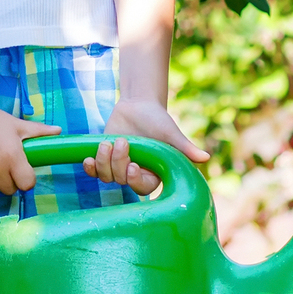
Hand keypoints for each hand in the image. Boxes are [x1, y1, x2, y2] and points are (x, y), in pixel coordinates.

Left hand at [86, 99, 209, 195]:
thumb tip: (205, 157)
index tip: (131, 166)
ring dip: (103, 161)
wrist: (137, 105)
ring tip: (107, 142)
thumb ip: (185, 147)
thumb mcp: (170, 132)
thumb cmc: (158, 119)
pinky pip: (94, 171)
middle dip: (118, 163)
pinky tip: (87, 159)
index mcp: (154, 173)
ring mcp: (118, 167)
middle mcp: (135, 174)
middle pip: (122, 181)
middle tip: (122, 141)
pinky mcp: (104, 159)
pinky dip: (89, 167)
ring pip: (106, 176)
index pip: (143, 187)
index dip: (134, 180)